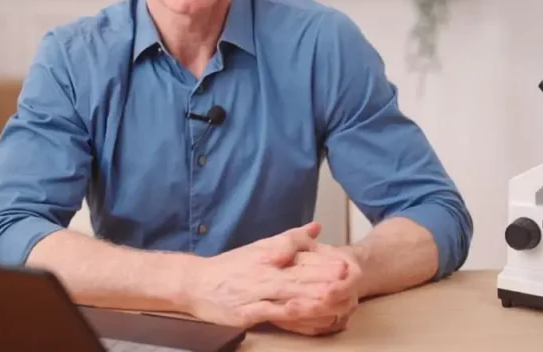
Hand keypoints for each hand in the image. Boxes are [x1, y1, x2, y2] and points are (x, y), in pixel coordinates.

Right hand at [181, 222, 350, 328]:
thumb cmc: (229, 267)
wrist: (194, 282)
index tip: (345, 263)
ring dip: (312, 296)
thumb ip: (290, 239)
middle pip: (298, 274)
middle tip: (348, 278)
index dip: (323, 261)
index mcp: (267, 254)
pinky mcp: (247, 311)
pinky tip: (305, 316)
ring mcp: (255, 292)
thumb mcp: (259, 247)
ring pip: (289, 293)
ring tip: (334, 297)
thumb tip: (316, 228)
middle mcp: (263, 271)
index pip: (299, 256)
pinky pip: (273, 313)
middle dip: (324, 277)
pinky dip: (291, 314)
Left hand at [270, 245, 362, 335]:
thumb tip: (275, 258)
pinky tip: (281, 320)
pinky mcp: (329, 324)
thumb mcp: (305, 242)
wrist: (333, 268)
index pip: (348, 286)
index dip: (338, 290)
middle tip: (290, 307)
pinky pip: (317, 330)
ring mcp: (341, 313)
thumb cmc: (319, 254)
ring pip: (326, 322)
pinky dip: (300, 327)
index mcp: (352, 274)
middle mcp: (349, 297)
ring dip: (305, 320)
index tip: (326, 292)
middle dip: (313, 309)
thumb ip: (289, 244)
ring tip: (282, 315)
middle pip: (335, 309)